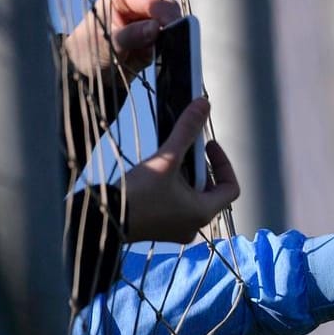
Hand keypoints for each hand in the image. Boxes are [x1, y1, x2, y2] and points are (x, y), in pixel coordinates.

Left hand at [64, 0, 181, 83]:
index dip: (164, 15)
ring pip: (173, 23)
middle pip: (167, 9)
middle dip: (169, 26)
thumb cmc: (89, 51)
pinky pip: (171, 38)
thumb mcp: (107, 44)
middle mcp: (136, 3)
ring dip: (167, 38)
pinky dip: (166, 47)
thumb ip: (131, 35)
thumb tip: (155, 28)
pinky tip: (151, 55)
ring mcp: (147, 18)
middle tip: (166, 43)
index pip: (151, 1)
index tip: (170, 30)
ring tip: (149, 52)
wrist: (87, 71)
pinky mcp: (154, 33)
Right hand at [123, 98, 238, 242]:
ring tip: (168, 161)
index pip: (231, 188)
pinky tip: (155, 176)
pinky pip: (175, 206)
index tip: (207, 146)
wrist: (103, 221)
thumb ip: (186, 131)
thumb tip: (203, 104)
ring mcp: (175, 230)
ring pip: (192, 198)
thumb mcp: (166, 159)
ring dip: (185, 178)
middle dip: (200, 168)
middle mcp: (193, 226)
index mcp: (202, 213)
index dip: (223, 163)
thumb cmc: (137, 196)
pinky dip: (172, 189)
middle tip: (186, 151)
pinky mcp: (158, 229)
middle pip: (210, 191)